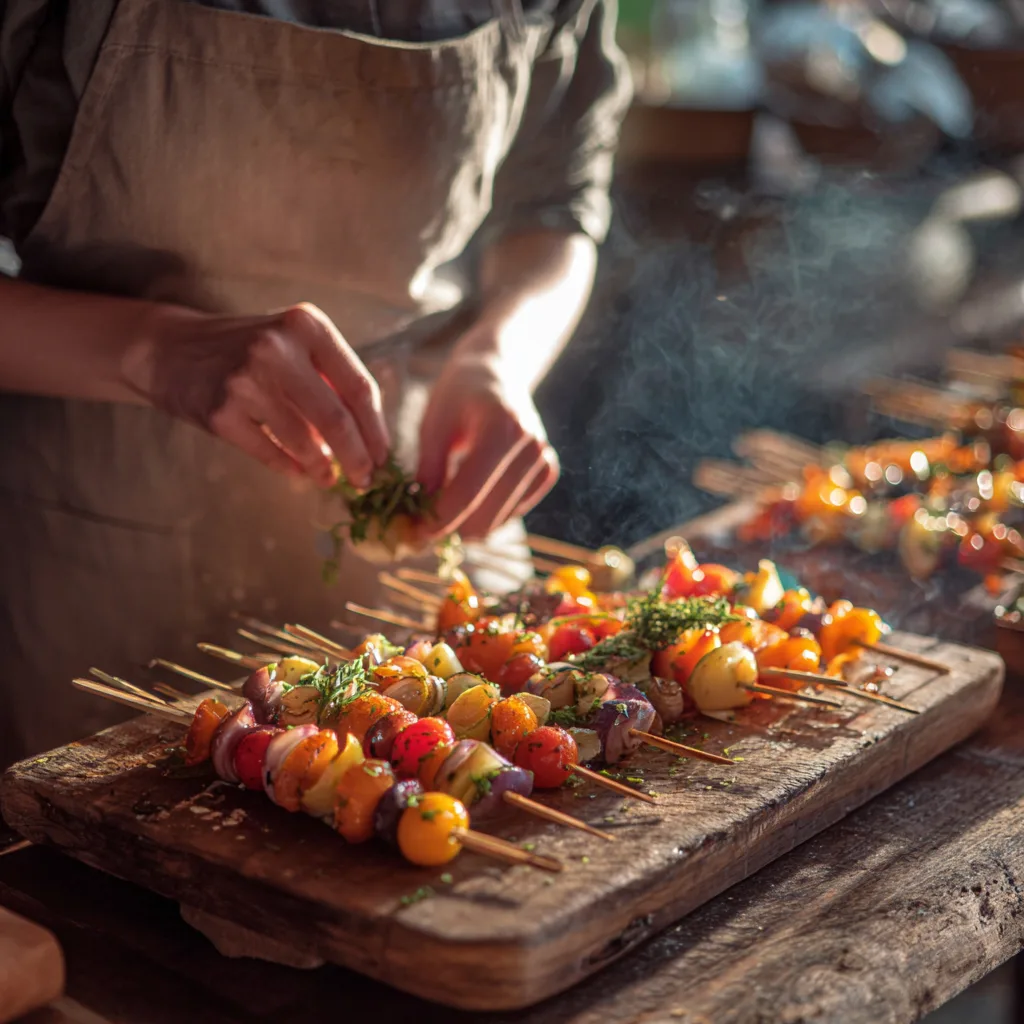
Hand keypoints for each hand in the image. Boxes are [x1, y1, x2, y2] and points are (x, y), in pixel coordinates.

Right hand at [125, 303, 388, 487]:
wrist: (169, 349)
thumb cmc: (247, 352)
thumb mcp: (292, 345)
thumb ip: (330, 380)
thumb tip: (371, 438)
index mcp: (307, 326)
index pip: (359, 386)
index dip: (376, 428)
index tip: (384, 455)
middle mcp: (278, 347)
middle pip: (336, 418)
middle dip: (357, 457)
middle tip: (365, 478)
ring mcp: (246, 379)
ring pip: (304, 441)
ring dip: (322, 467)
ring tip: (328, 477)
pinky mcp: (220, 411)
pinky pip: (269, 452)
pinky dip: (290, 468)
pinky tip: (299, 473)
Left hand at [416, 353, 559, 540]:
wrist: (499, 371)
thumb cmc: (459, 393)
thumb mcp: (434, 424)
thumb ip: (429, 471)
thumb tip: (419, 518)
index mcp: (502, 429)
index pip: (468, 493)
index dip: (436, 520)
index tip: (411, 533)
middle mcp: (532, 448)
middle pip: (485, 515)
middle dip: (448, 528)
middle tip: (418, 528)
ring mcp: (544, 461)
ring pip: (498, 521)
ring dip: (464, 526)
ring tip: (437, 511)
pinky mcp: (548, 472)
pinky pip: (511, 513)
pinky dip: (484, 515)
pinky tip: (466, 498)